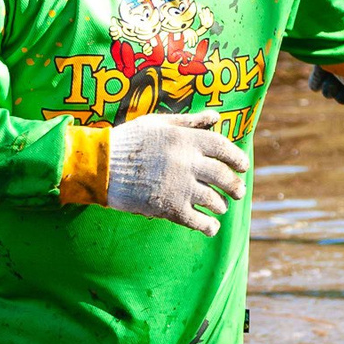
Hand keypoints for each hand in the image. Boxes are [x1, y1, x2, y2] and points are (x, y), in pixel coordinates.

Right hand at [106, 111, 249, 235]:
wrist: (100, 166)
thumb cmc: (128, 141)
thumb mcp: (158, 123)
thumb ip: (189, 121)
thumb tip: (215, 116)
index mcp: (186, 139)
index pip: (223, 147)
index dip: (237, 158)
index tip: (243, 166)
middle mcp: (188, 162)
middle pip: (224, 176)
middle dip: (235, 186)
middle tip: (238, 192)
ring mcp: (180, 186)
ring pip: (214, 200)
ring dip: (221, 205)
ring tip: (219, 207)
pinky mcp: (170, 208)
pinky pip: (199, 221)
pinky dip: (209, 226)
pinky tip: (210, 227)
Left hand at [308, 41, 343, 114]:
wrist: (337, 45)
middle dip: (343, 95)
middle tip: (342, 91)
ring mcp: (340, 59)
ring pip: (334, 84)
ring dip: (330, 89)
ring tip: (330, 84)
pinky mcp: (323, 58)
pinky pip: (319, 76)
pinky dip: (318, 81)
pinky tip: (318, 83)